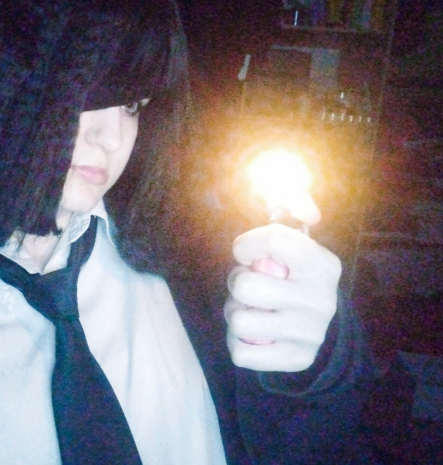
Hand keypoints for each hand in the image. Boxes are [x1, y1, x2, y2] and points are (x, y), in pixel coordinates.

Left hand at [224, 222, 339, 371]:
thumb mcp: (299, 245)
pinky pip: (241, 353)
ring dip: (235, 314)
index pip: (271, 240)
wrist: (323, 332)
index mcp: (321, 265)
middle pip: (244, 286)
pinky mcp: (296, 360)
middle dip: (236, 283)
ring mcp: (309, 333)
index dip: (245, 246)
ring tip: (250, 310)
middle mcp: (320, 299)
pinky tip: (253, 335)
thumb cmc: (296, 279)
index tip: (248, 255)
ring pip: (238, 321)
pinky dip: (237, 343)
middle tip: (249, 287)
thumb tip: (300, 199)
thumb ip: (296, 210)